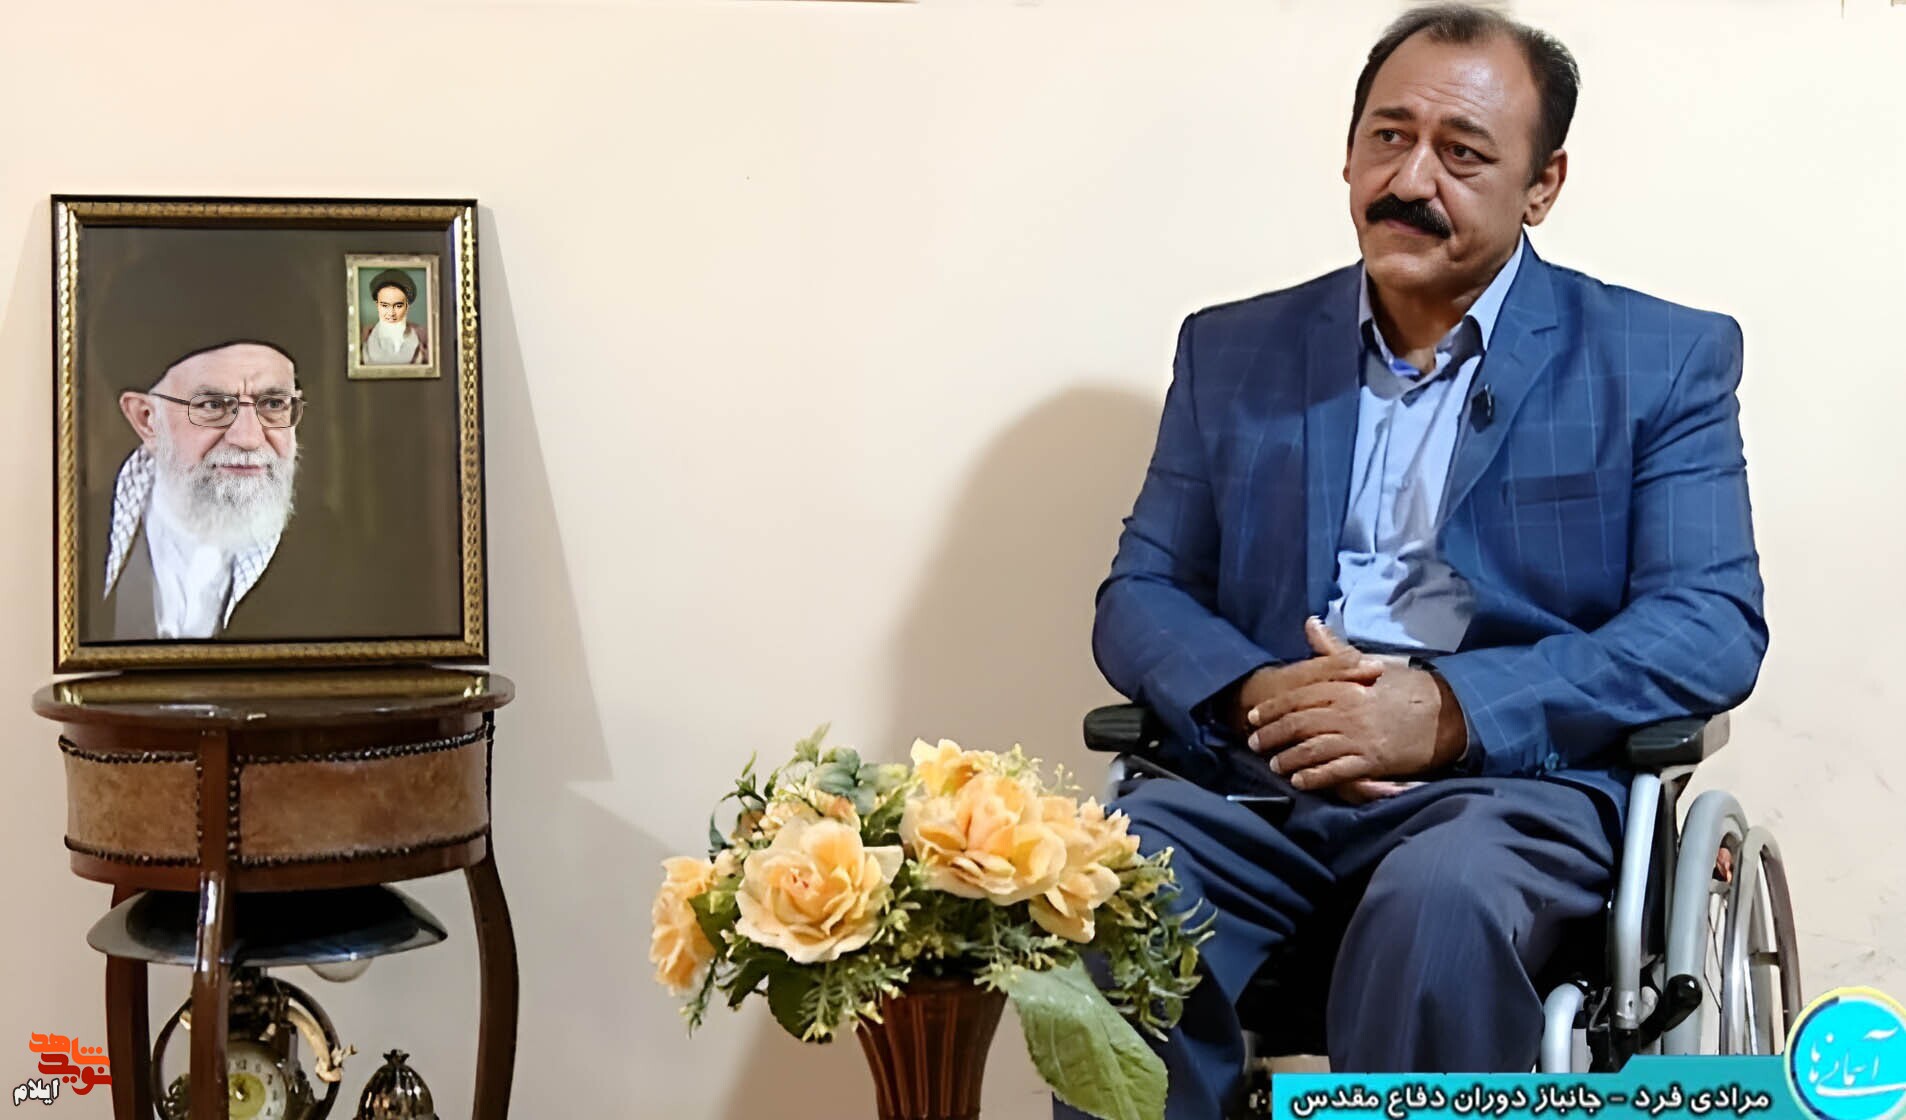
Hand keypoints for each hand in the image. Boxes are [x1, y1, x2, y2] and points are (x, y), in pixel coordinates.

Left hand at [1245, 627, 1466, 790]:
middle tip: (1254, 743)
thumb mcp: (1368, 664)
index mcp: (1344, 686)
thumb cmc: (1406, 686)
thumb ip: (1334, 650)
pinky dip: (1315, 776)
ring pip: (1312, 749)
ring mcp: (1359, 736)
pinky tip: (1300, 781)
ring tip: (1274, 766)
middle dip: (1273, 734)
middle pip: (1298, 723)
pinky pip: (1336, 771)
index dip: (1273, 707)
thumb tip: (1311, 623)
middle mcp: (1347, 710)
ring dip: (1289, 758)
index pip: (1298, 696)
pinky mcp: (1372, 760)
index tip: (1254, 716)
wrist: (1447, 712)